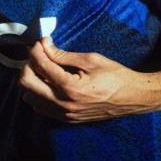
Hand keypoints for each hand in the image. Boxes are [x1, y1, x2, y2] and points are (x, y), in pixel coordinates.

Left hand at [19, 38, 160, 122]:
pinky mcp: (67, 119)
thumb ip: (63, 54)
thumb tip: (45, 45)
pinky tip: (48, 82)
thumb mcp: (90, 59)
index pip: (40, 66)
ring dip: (31, 79)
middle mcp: (64, 104)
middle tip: (39, 54)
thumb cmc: (116, 76)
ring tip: (43, 68)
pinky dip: (38, 93)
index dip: (36, 49)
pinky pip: (40, 107)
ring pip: (30, 96)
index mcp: (70, 87)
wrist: (134, 98)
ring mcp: (65, 114)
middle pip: (27, 83)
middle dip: (28, 64)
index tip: (41, 42)